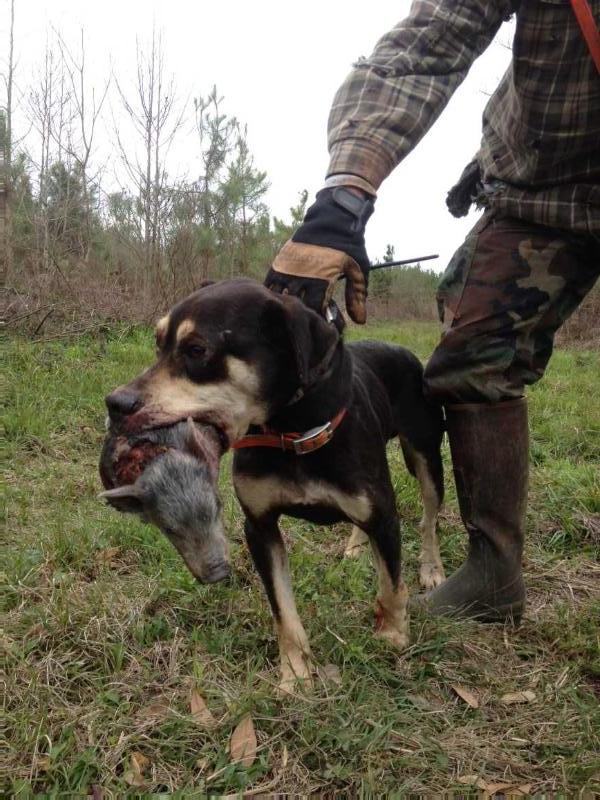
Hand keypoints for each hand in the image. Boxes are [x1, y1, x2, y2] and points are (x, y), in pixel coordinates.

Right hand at [265, 187, 374, 323]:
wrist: (332, 217)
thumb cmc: (348, 245)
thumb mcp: (358, 269)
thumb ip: (357, 295)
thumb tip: (359, 321)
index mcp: (321, 280)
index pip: (314, 311)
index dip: (317, 320)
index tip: (322, 324)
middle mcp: (301, 276)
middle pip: (295, 307)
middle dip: (301, 317)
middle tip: (307, 322)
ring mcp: (288, 269)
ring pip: (279, 297)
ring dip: (285, 308)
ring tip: (292, 315)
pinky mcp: (280, 262)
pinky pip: (269, 285)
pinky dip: (272, 296)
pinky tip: (279, 303)